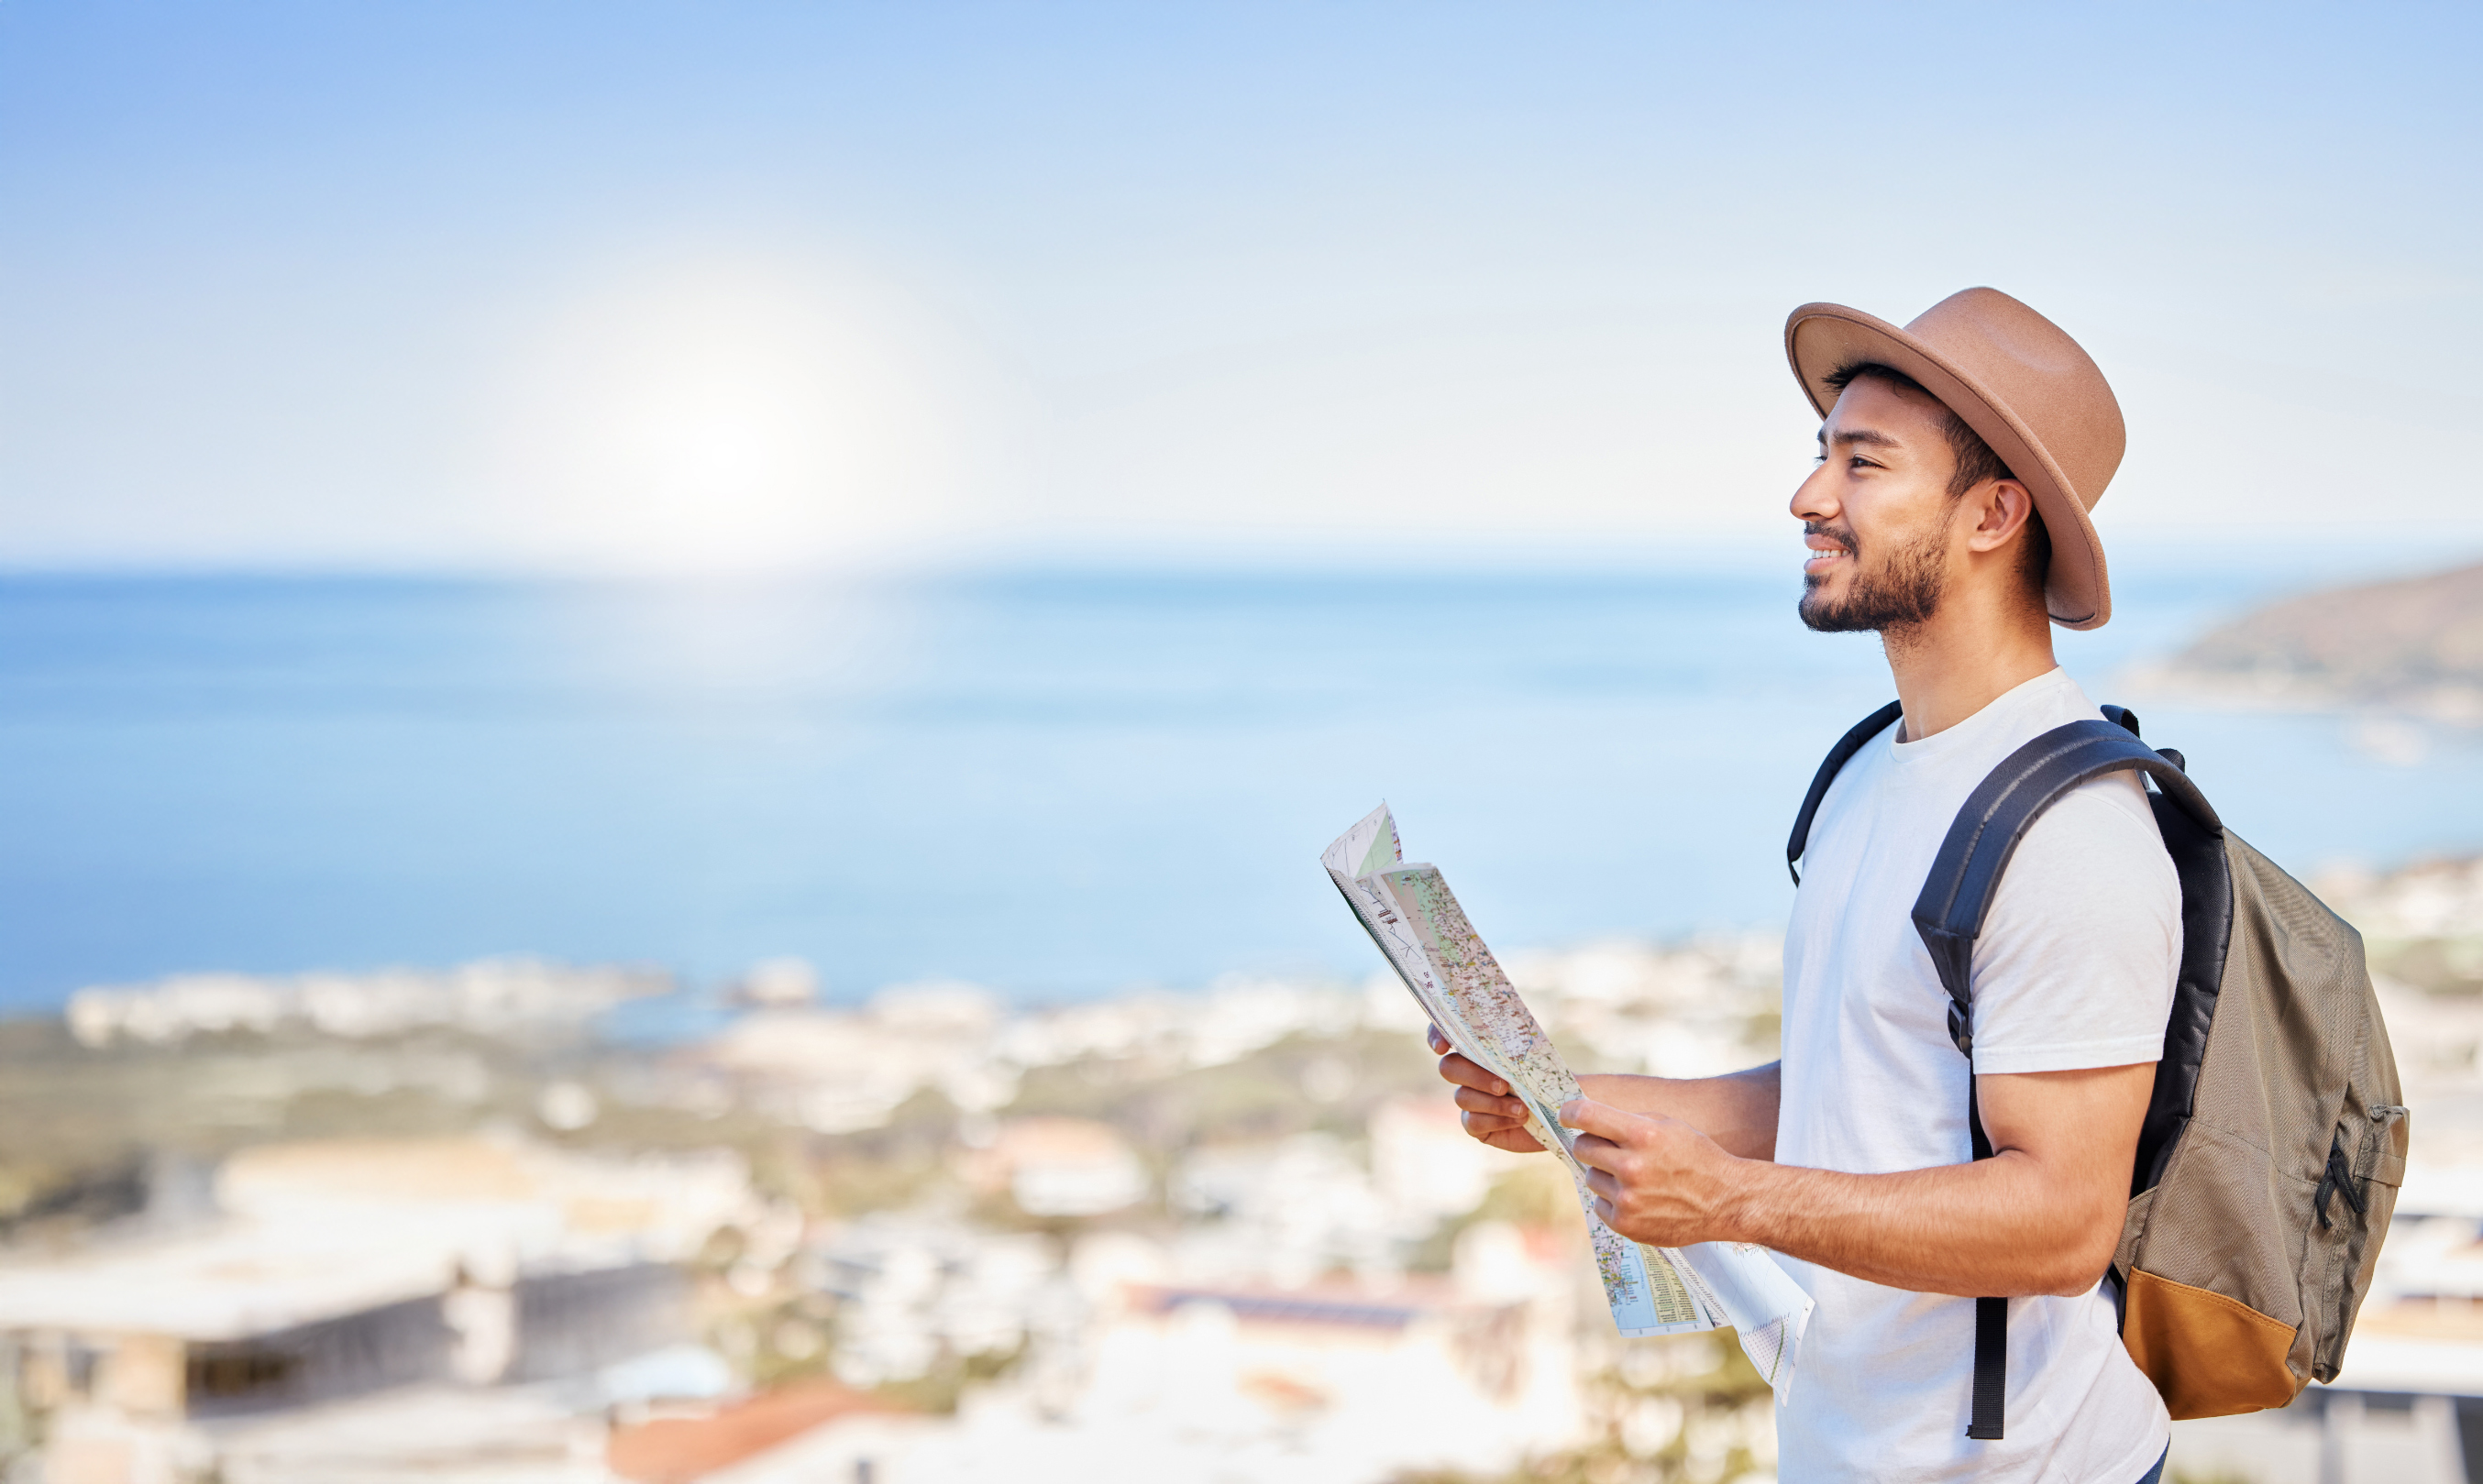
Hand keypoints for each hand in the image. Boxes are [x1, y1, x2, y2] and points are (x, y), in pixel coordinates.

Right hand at [1428, 1024, 1544, 1152]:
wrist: (1565, 1117)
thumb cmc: (1555, 1083)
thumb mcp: (1546, 1063)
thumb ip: (1527, 1052)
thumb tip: (1515, 1048)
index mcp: (1483, 1050)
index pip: (1448, 1033)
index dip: (1436, 1035)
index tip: (1442, 1046)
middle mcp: (1471, 1073)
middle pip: (1448, 1067)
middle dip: (1474, 1075)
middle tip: (1504, 1085)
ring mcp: (1472, 1100)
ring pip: (1462, 1097)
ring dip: (1493, 1103)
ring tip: (1522, 1108)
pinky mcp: (1477, 1125)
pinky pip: (1472, 1122)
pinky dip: (1495, 1120)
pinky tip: (1518, 1120)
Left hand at [1561, 1095, 1741, 1246]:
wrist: (1726, 1201)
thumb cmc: (1696, 1157)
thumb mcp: (1669, 1126)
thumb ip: (1628, 1121)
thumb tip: (1586, 1119)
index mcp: (1643, 1135)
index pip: (1587, 1116)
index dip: (1570, 1112)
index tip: (1566, 1114)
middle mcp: (1632, 1166)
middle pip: (1582, 1147)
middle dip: (1592, 1144)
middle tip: (1611, 1148)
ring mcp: (1628, 1198)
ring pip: (1591, 1176)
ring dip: (1605, 1174)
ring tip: (1636, 1177)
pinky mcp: (1626, 1223)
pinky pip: (1599, 1204)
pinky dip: (1612, 1200)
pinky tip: (1639, 1198)